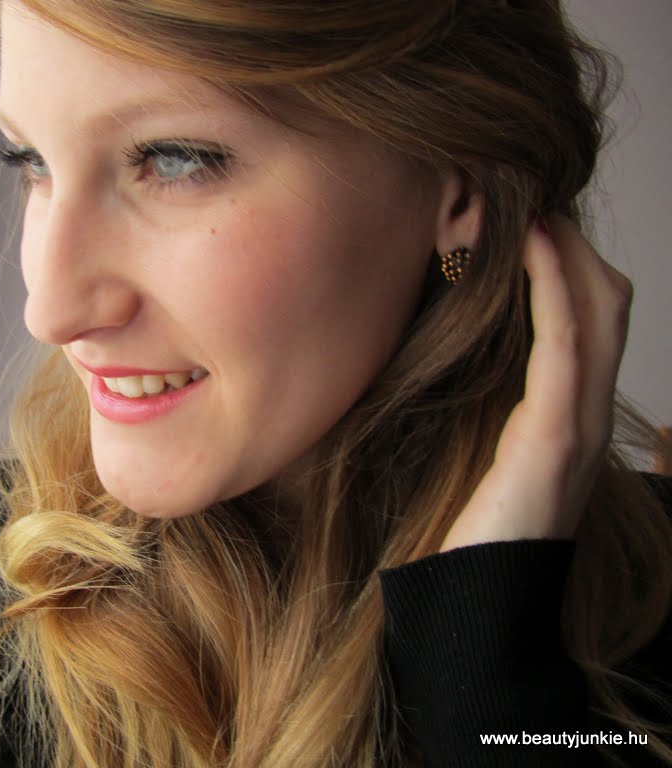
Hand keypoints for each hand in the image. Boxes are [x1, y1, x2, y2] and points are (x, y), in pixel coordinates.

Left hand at [440, 215, 632, 550]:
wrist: (476, 596)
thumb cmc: (466, 527)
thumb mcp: (477, 450)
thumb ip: (481, 405)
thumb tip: (439, 352)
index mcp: (568, 416)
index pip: (592, 321)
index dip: (571, 266)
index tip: (531, 224)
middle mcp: (586, 414)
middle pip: (608, 303)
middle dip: (576, 248)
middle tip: (532, 203)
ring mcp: (578, 425)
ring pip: (600, 313)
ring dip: (570, 253)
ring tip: (535, 211)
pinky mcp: (554, 438)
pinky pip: (565, 346)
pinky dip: (553, 288)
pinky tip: (531, 249)